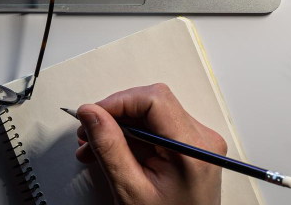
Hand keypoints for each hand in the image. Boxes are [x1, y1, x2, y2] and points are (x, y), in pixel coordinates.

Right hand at [75, 84, 226, 204]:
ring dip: (119, 128)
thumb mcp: (130, 190)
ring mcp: (198, 144)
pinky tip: (112, 151)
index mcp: (193, 150)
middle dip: (115, 116)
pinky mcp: (190, 148)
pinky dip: (132, 138)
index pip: (155, 100)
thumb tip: (92, 114)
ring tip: (93, 147)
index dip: (118, 102)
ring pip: (151, 116)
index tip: (93, 114)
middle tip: (88, 131)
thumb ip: (110, 148)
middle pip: (152, 105)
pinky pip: (157, 130)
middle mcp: (202, 141)